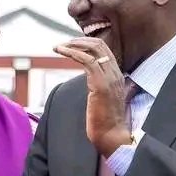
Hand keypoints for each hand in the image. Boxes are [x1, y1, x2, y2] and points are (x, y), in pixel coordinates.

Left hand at [53, 37, 130, 156]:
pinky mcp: (101, 84)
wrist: (111, 135)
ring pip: (94, 49)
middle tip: (63, 44)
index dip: (87, 44)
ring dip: (73, 44)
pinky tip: (61, 51)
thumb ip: (100, 86)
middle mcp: (115, 73)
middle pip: (100, 45)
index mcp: (117, 75)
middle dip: (79, 41)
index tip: (72, 45)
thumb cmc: (104, 121)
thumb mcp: (103, 99)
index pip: (105, 50)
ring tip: (58, 47)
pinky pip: (87, 60)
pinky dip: (72, 52)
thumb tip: (91, 81)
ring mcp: (110, 78)